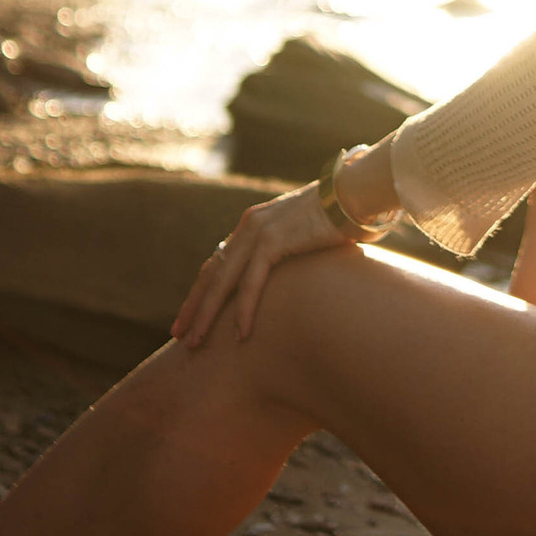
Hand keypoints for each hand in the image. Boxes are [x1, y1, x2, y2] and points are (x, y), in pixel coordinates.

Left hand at [173, 184, 348, 349]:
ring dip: (207, 315)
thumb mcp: (308, 236)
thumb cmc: (343, 217)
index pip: (219, 262)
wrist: (358, 192)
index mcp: (254, 223)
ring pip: (223, 281)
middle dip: (193, 306)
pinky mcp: (274, 239)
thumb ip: (293, 252)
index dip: (203, 291)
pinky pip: (252, 282)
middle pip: (212, 273)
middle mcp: (249, 226)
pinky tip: (240, 334)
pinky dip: (243, 309)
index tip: (191, 315)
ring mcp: (259, 231)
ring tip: (195, 343)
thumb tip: (297, 276)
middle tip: (178, 335)